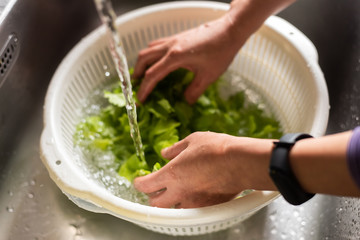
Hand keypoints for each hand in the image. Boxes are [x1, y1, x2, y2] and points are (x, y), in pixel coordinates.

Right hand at [133, 16, 242, 103]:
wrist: (230, 30)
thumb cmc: (221, 51)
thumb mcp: (209, 76)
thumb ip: (195, 91)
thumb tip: (185, 102)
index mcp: (175, 57)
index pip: (153, 75)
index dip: (145, 89)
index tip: (140, 100)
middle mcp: (170, 46)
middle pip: (144, 58)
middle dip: (137, 73)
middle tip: (137, 86)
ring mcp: (173, 40)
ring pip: (149, 49)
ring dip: (143, 62)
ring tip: (144, 74)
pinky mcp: (178, 37)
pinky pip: (158, 45)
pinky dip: (152, 54)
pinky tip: (159, 61)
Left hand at [134, 132, 274, 207]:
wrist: (240, 162)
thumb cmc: (217, 149)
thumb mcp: (192, 140)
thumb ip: (175, 149)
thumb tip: (165, 153)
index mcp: (171, 174)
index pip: (145, 185)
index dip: (139, 183)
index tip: (139, 180)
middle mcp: (179, 192)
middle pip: (155, 205)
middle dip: (152, 198)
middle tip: (157, 189)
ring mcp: (194, 203)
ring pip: (173, 211)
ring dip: (170, 203)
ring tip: (177, 192)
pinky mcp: (208, 208)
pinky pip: (192, 210)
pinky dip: (189, 204)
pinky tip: (195, 193)